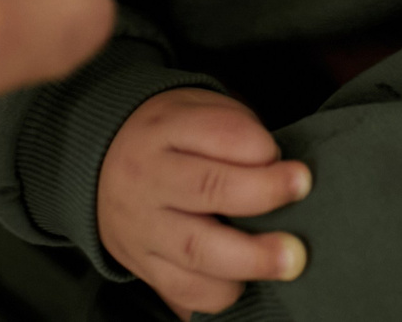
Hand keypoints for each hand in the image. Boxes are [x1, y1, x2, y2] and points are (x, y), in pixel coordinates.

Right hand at [97, 88, 311, 317]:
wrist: (100, 163)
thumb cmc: (172, 136)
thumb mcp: (199, 110)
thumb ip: (239, 133)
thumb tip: (281, 173)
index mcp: (165, 128)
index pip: (220, 133)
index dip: (264, 151)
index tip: (299, 171)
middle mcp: (148, 176)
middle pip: (207, 188)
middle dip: (263, 199)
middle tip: (301, 210)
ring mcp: (141, 224)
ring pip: (194, 249)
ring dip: (249, 260)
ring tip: (288, 261)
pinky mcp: (142, 264)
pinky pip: (182, 289)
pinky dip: (220, 292)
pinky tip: (245, 283)